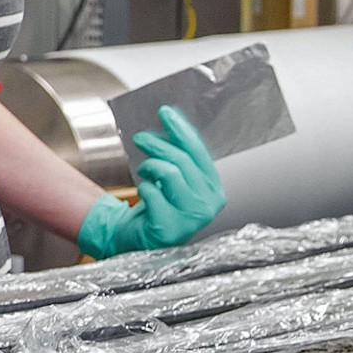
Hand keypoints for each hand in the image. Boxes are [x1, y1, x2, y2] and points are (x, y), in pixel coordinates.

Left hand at [78, 106, 226, 255]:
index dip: (181, 129)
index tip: (165, 112)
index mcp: (214, 189)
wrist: (139, 240)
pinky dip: (143, 187)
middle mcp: (208, 205)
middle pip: (183, 160)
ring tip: (144, 170)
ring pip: (170, 173)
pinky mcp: (169, 229)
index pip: (199, 152)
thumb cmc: (159, 206)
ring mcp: (191, 220)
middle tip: (140, 137)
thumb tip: (170, 119)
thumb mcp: (174, 180)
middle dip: (158, 143)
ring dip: (150, 166)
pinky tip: (144, 192)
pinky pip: (152, 193)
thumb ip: (178, 154)